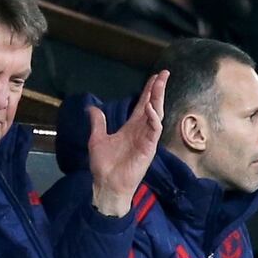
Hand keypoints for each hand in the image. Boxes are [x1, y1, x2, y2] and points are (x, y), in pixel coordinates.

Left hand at [88, 71, 167, 216]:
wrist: (107, 184)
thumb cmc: (104, 165)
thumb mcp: (97, 139)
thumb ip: (98, 123)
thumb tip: (92, 108)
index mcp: (131, 127)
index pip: (143, 105)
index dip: (148, 91)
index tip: (155, 77)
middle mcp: (141, 131)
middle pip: (153, 106)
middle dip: (158, 90)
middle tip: (164, 74)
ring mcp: (147, 139)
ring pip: (156, 115)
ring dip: (158, 100)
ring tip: (160, 84)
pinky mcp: (148, 148)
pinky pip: (154, 130)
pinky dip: (153, 119)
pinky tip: (150, 108)